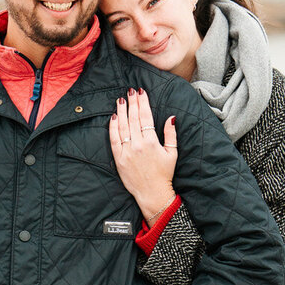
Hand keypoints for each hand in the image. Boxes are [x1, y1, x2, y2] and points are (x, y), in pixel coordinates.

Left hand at [109, 88, 177, 223]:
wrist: (152, 193)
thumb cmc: (164, 174)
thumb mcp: (172, 153)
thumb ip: (171, 134)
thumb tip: (171, 117)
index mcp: (151, 142)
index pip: (146, 117)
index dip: (143, 102)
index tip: (141, 92)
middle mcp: (138, 145)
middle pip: (133, 118)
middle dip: (132, 103)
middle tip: (130, 91)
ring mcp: (126, 152)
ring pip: (122, 126)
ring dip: (121, 111)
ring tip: (120, 100)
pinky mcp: (119, 159)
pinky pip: (114, 139)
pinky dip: (113, 127)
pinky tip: (113, 117)